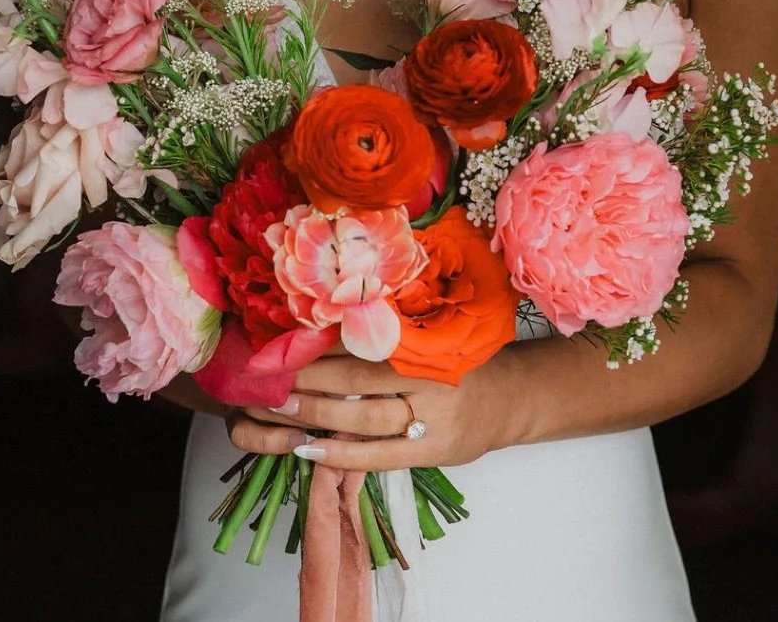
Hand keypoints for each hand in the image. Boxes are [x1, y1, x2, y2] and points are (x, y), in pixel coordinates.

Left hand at [227, 352, 507, 471]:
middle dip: (309, 376)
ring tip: (277, 408)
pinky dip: (342, 455)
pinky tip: (308, 448)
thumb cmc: (461, 358)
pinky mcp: (433, 452)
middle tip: (267, 374)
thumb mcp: (433, 333)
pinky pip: (381, 455)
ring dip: (317, 413)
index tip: (283, 338)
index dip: (322, 340)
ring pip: (364, 418)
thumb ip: (390, 331)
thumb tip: (325, 320)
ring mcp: (432, 418)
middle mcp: (428, 378)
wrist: (510, 398)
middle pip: (358, 377)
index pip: (365, 339)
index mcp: (426, 341)